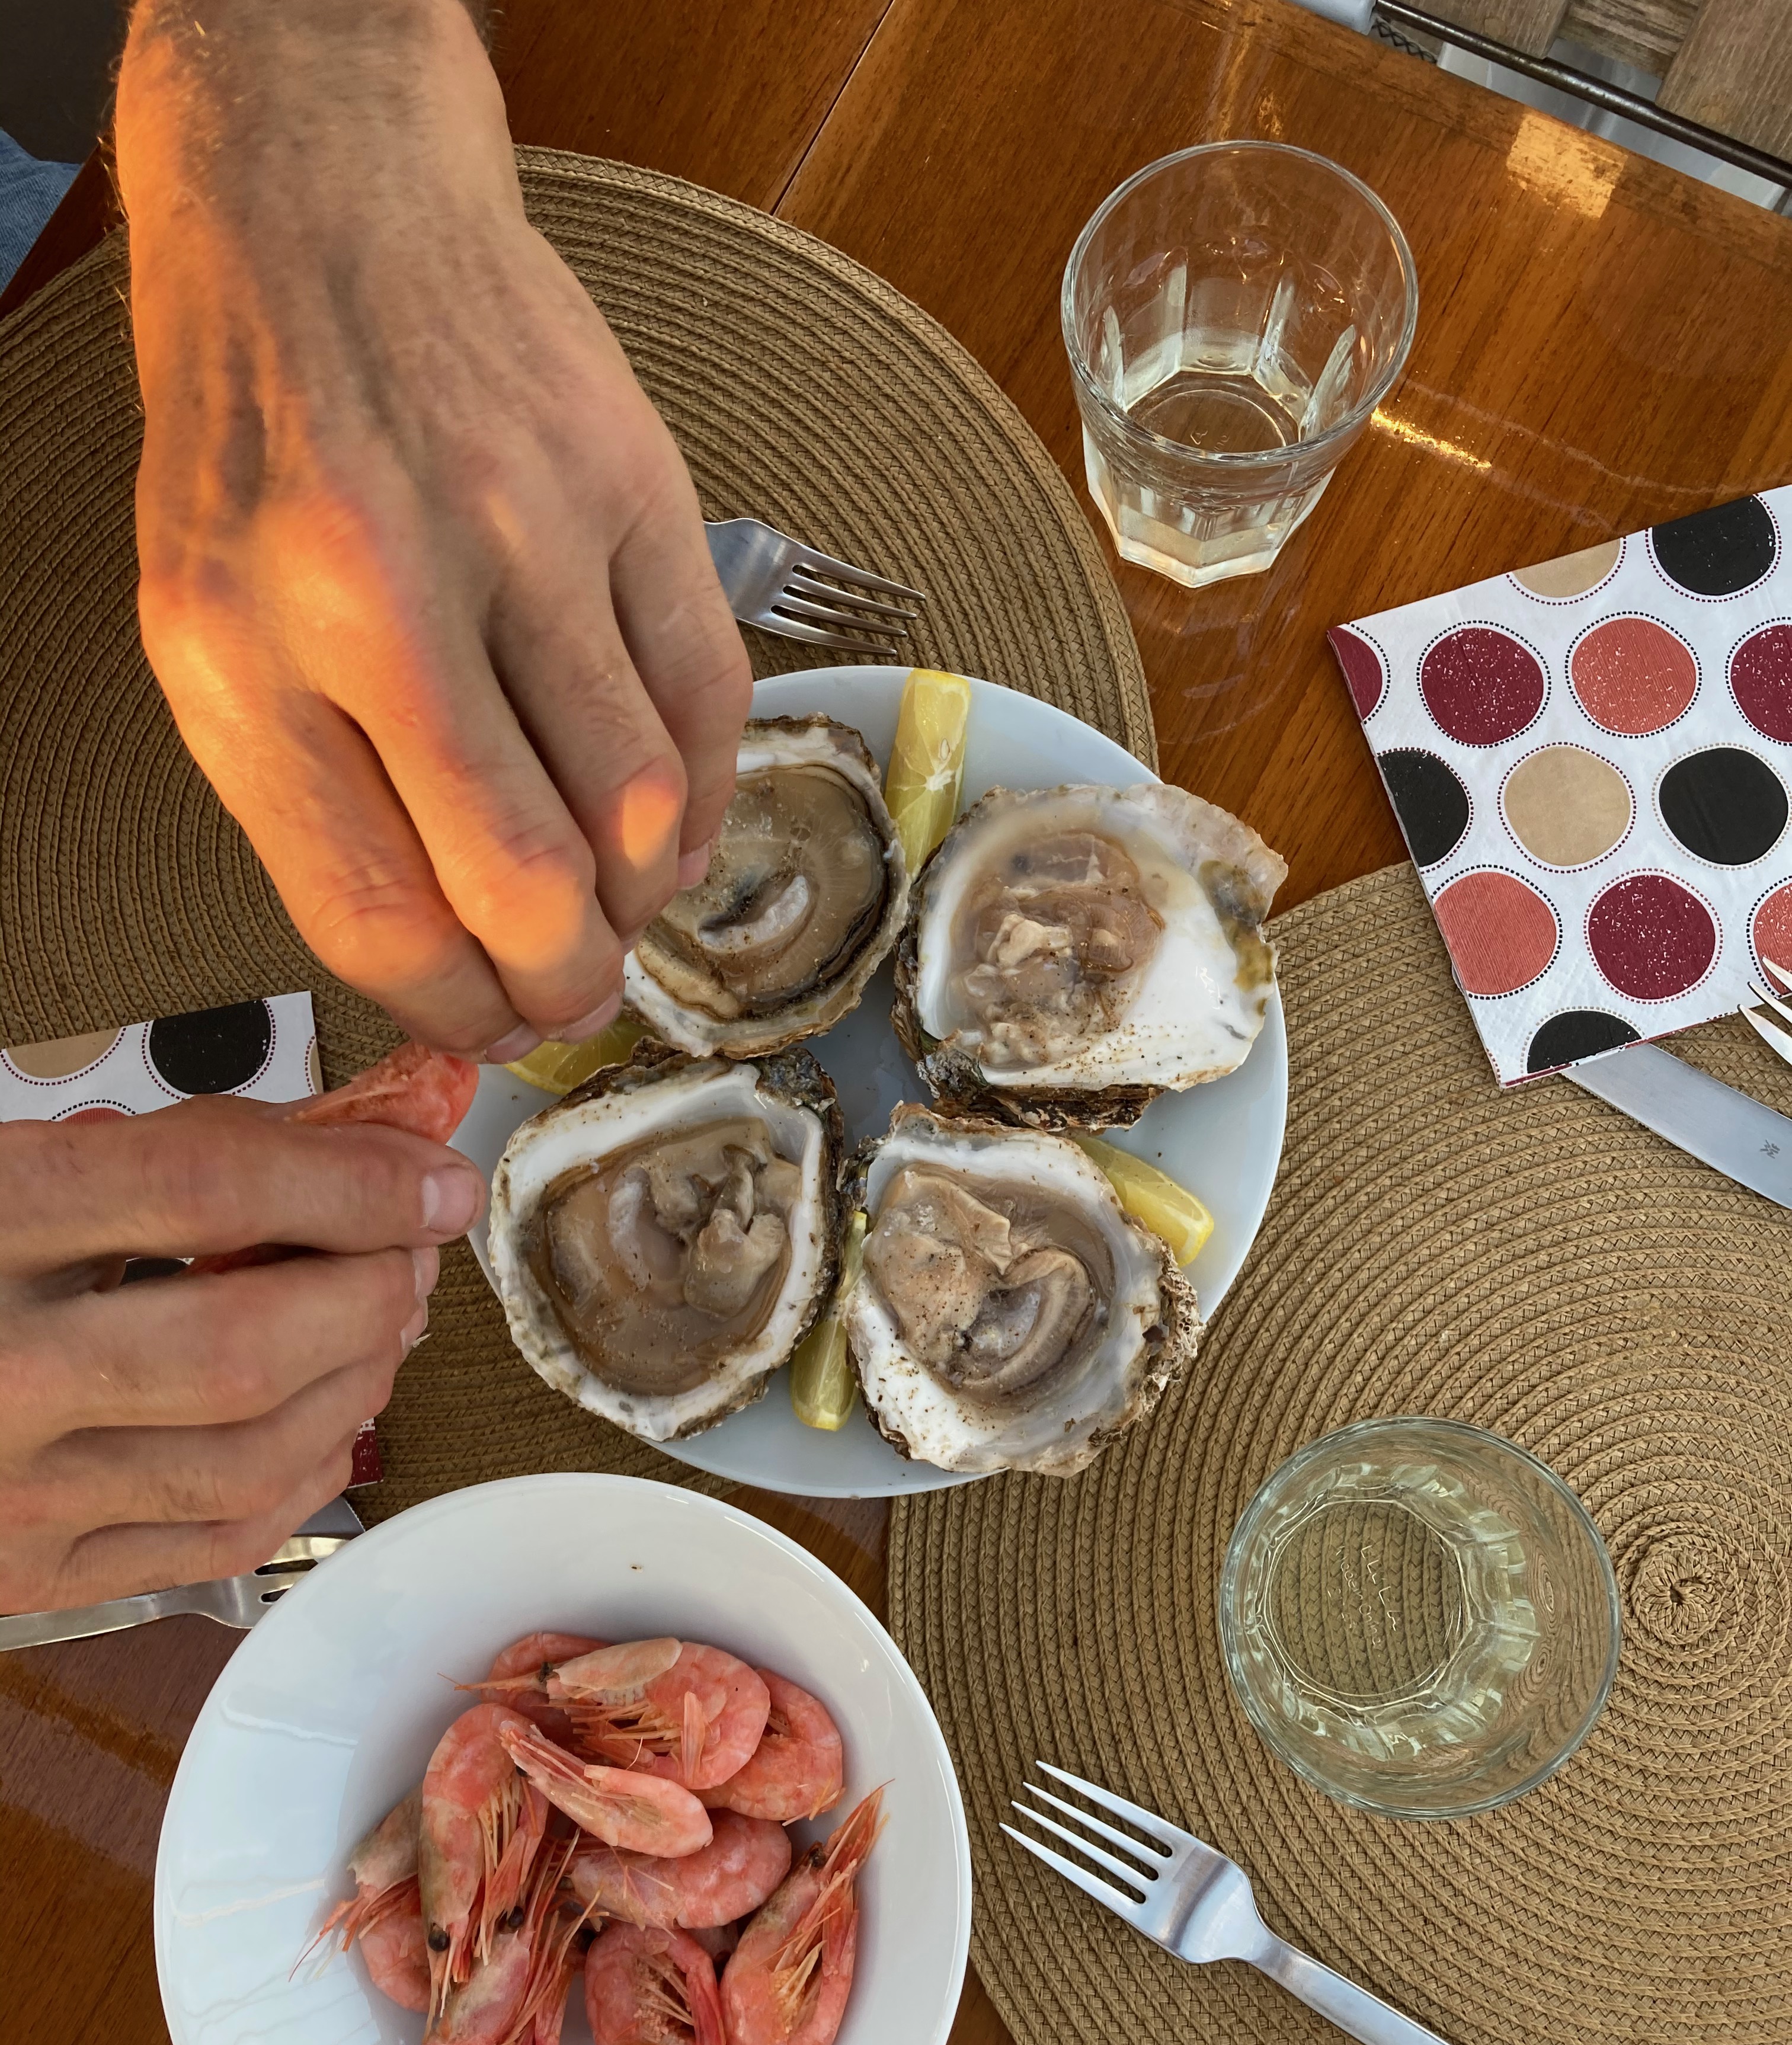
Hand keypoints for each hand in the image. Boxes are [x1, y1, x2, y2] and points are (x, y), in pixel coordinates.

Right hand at [0, 1103, 484, 1613]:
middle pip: (247, 1345)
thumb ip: (173, 1149)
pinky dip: (312, 1469)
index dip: (350, 1180)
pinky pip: (221, 1536)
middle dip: (368, 1290)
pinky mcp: (34, 1576)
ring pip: (252, 1455)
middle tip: (411, 1248)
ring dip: (358, 1380)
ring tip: (382, 1318)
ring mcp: (11, 1496)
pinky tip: (333, 1412)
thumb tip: (358, 1139)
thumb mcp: (12, 1163)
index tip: (431, 1173)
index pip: (205, 1191)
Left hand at [116, 0, 751, 1061]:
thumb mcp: (205, 631)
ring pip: (641, 807)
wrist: (330, 217)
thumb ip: (307, 802)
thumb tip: (444, 965)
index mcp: (243, 648)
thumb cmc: (262, 447)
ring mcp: (524, 532)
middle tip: (574, 999)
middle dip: (566, 985)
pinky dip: (707, 794)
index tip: (488, 1032)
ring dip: (644, 900)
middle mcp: (382, 594)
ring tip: (621, 905)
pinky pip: (712, 701)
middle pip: (525, 881)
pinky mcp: (634, 488)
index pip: (372, 909)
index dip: (452, 1010)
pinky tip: (673, 817)